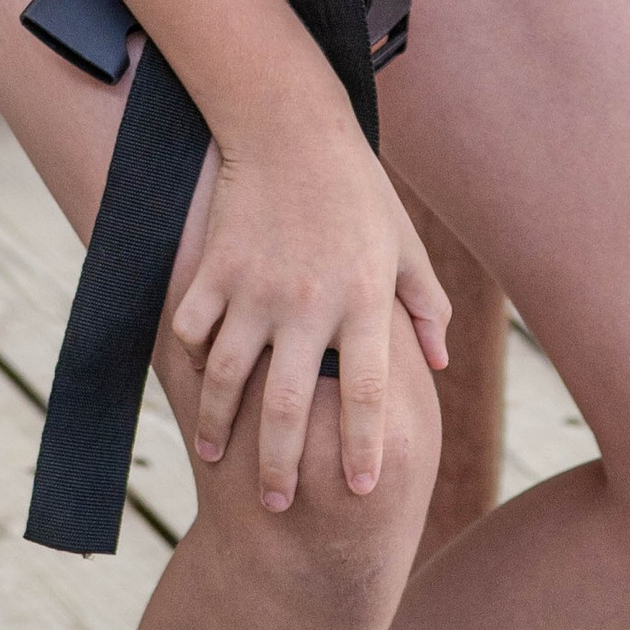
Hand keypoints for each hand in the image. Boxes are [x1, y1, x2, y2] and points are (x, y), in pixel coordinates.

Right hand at [170, 109, 448, 510]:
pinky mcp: (216, 268)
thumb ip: (423, 303)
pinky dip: (190, 362)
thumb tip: (439, 361)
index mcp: (363, 298)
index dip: (365, 449)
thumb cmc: (356, 185)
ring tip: (214, 456)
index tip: (361, 490)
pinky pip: (193, 330)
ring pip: (230, 379)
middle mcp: (309, 301)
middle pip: (291, 408)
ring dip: (220, 427)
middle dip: (281, 467)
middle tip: (277, 506)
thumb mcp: (402, 241)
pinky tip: (194, 383)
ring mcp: (256, 286)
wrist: (289, 123)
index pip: (369, 395)